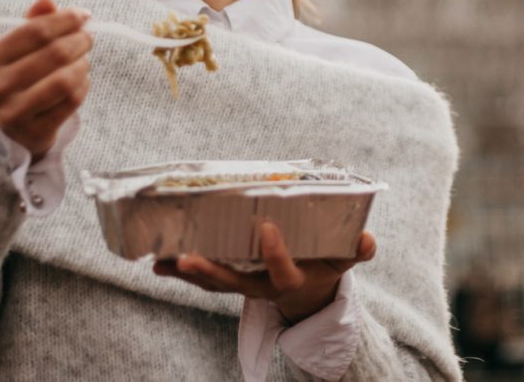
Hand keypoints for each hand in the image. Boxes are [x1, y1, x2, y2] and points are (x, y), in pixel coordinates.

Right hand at [0, 0, 92, 157]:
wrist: (13, 128)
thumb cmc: (21, 77)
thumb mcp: (20, 49)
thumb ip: (33, 23)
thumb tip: (47, 0)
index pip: (35, 30)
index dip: (65, 20)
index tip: (84, 15)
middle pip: (54, 53)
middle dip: (80, 41)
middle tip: (88, 37)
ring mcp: (13, 112)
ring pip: (65, 79)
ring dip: (83, 65)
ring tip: (84, 60)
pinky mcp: (34, 131)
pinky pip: (72, 101)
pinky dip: (84, 86)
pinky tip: (82, 80)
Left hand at [153, 222, 376, 323]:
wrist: (309, 296)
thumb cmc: (324, 267)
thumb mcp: (344, 261)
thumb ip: (357, 250)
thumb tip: (367, 239)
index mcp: (290, 280)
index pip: (281, 271)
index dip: (275, 253)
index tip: (268, 228)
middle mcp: (262, 287)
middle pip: (234, 283)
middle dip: (211, 273)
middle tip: (188, 259)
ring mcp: (243, 286)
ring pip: (212, 284)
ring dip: (187, 274)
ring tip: (161, 261)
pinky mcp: (229, 282)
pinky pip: (202, 281)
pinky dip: (179, 273)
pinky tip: (157, 263)